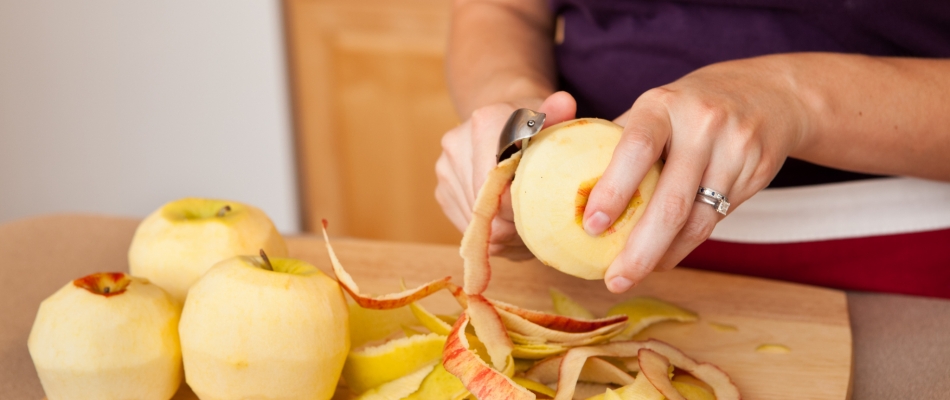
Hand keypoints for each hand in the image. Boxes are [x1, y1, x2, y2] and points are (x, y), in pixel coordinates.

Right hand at [435, 92, 576, 259]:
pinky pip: (467, 226)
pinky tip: (507, 221)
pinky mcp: (442, 191)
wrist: (504, 122)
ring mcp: (445, 169)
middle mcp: (456, 145)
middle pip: (487, 208)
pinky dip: (490, 232)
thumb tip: (565, 102)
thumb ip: (558, 115)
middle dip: (514, 224)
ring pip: (477, 223)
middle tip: (539, 224)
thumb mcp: (552, 119)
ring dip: (503, 231)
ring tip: (525, 222)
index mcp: (485, 123)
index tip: (545, 214)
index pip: (502, 185)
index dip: (525, 209)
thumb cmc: (535, 127)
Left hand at [582, 58, 809, 292]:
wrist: (770, 93)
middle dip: (639, 249)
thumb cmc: (690, 106)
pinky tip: (664, 256)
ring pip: (696, 221)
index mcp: (663, 104)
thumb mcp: (655, 107)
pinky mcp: (755, 174)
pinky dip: (685, 245)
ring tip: (633, 275)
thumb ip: (619, 142)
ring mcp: (734, 150)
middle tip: (613, 280)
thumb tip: (572, 189)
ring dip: (662, 256)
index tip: (590, 226)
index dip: (613, 190)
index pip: (636, 149)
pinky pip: (714, 221)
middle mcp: (702, 125)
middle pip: (671, 201)